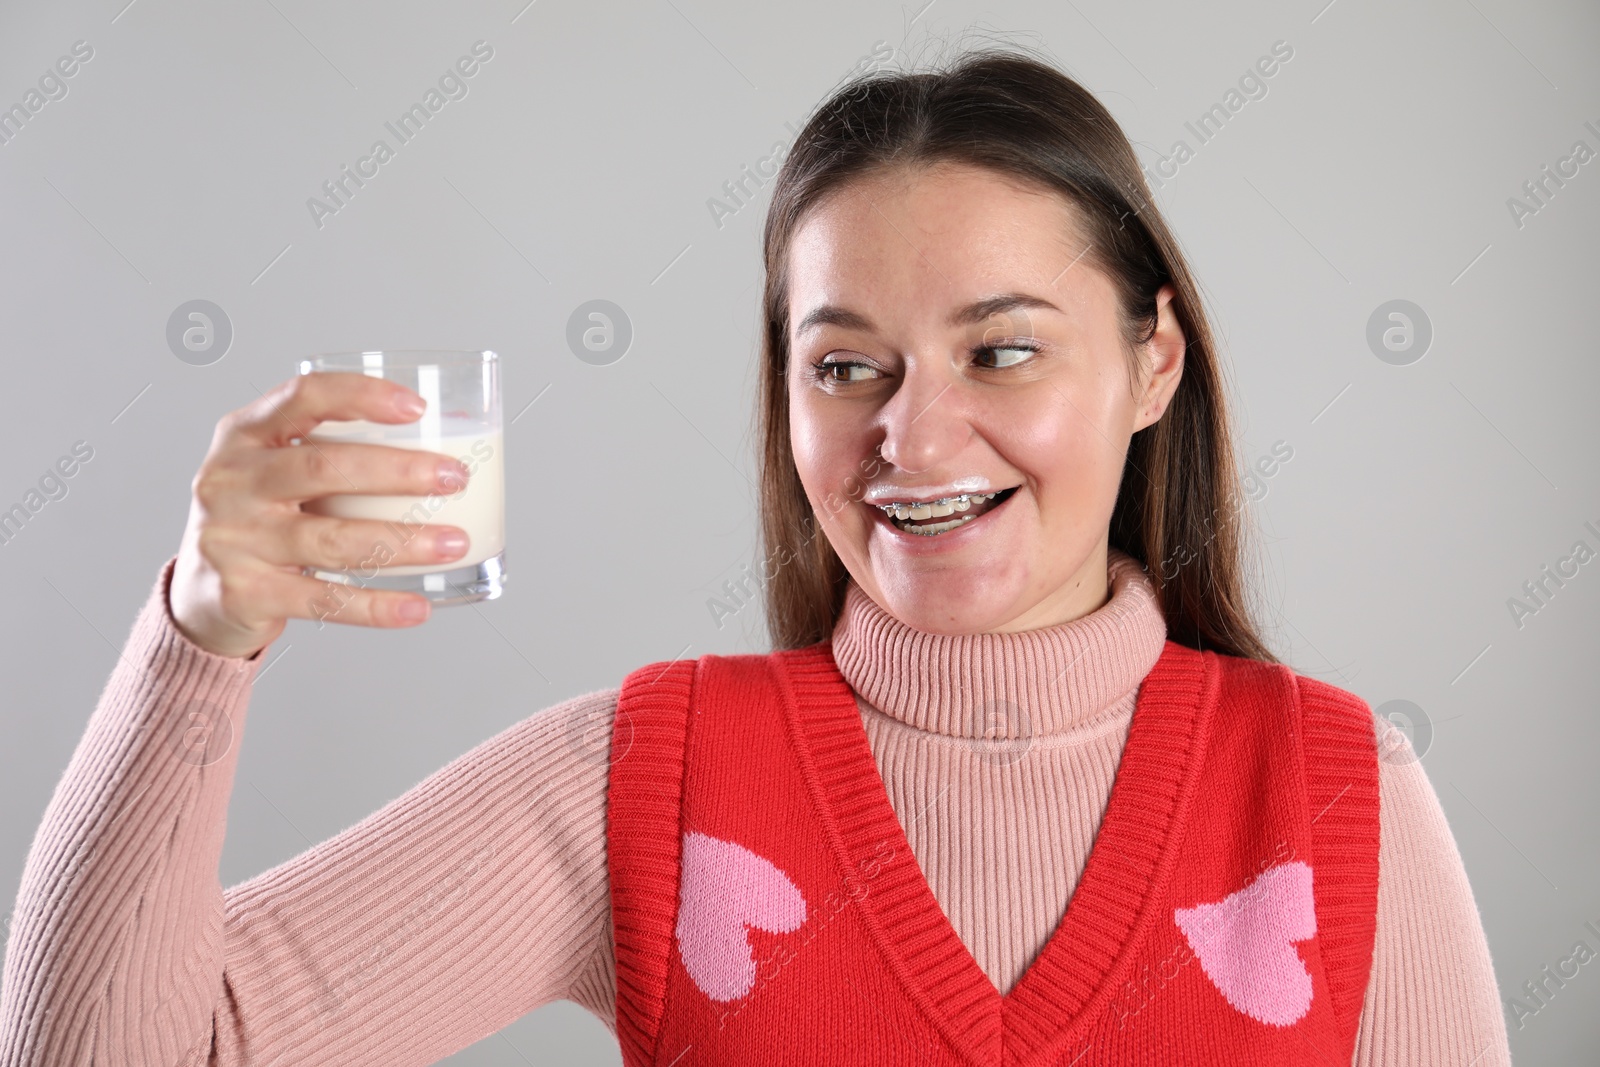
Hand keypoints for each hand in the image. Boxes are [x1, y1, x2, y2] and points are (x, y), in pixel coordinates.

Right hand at [169, 372, 472, 657]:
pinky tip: (418, 607)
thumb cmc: (258, 517)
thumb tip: (435, 455)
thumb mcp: (272, 469)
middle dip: (399, 472)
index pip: (302, 398)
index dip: (361, 396)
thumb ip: (328, 452)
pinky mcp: (245, 593)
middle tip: (455, 478)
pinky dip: (377, 606)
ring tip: (454, 542)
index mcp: (244, 435)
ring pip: (332, 540)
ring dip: (403, 542)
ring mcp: (234, 539)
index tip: (417, 407)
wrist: (199, 592)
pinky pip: (325, 600)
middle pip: (323, 468)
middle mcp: (232, 481)